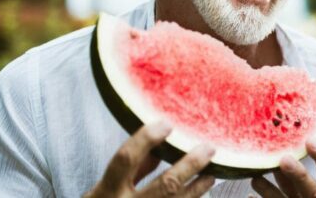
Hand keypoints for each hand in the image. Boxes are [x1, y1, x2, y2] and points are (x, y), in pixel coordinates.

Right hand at [84, 122, 215, 197]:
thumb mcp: (105, 190)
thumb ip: (132, 169)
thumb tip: (158, 146)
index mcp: (106, 192)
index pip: (126, 160)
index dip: (145, 140)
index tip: (166, 124)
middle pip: (166, 184)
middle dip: (190, 165)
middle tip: (209, 148)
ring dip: (198, 187)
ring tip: (211, 173)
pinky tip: (201, 190)